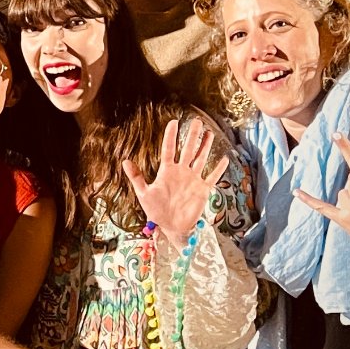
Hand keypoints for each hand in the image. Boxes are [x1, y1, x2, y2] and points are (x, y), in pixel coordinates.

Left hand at [121, 117, 223, 246]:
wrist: (171, 227)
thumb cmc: (156, 211)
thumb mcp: (143, 193)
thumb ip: (137, 177)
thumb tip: (125, 161)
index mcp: (167, 171)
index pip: (169, 149)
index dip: (171, 136)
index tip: (174, 122)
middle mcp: (181, 172)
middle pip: (188, 150)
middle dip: (193, 136)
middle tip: (197, 121)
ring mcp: (193, 179)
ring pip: (201, 159)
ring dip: (205, 146)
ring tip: (210, 133)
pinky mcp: (203, 189)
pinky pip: (212, 177)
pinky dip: (219, 169)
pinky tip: (224, 159)